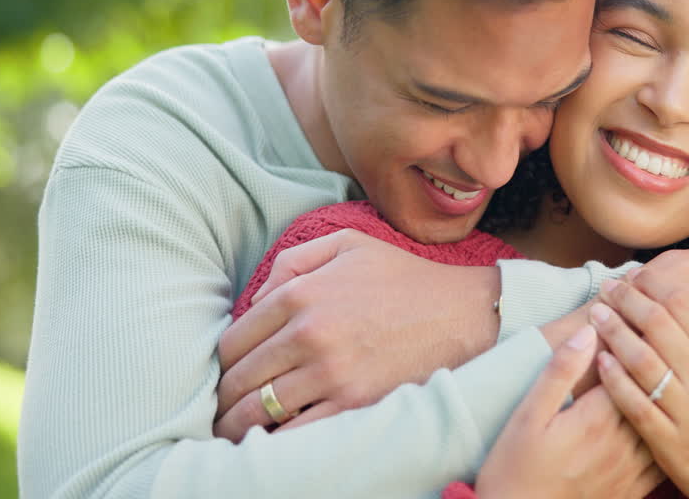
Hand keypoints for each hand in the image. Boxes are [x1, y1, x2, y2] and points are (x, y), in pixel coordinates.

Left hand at [213, 229, 499, 440]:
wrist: (464, 314)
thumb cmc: (405, 278)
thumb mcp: (348, 246)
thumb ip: (294, 260)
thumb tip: (254, 297)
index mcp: (300, 292)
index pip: (232, 340)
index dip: (225, 362)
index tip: (230, 374)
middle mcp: (308, 332)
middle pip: (238, 379)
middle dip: (225, 398)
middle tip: (226, 409)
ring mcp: (330, 371)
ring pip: (257, 411)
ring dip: (239, 425)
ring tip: (237, 431)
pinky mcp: (353, 403)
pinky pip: (294, 434)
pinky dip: (275, 441)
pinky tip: (274, 440)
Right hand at [474, 325, 664, 498]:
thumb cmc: (515, 470)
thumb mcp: (527, 416)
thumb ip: (559, 372)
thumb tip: (588, 332)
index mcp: (595, 418)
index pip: (630, 365)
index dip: (639, 335)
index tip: (642, 312)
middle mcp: (621, 442)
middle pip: (652, 389)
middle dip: (660, 358)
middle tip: (667, 330)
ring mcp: (631, 469)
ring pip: (664, 421)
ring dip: (670, 393)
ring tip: (676, 369)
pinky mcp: (634, 491)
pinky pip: (665, 456)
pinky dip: (672, 431)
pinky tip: (671, 418)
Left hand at [592, 279, 688, 498]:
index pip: (686, 306)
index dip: (657, 285)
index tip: (638, 278)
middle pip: (658, 325)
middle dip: (628, 299)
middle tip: (609, 287)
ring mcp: (686, 413)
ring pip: (641, 359)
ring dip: (614, 331)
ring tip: (597, 313)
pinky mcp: (668, 442)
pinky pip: (634, 404)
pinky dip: (614, 379)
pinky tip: (600, 360)